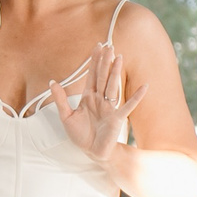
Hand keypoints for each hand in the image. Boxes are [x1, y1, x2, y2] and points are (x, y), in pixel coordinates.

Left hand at [50, 43, 145, 168]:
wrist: (91, 152)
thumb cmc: (80, 135)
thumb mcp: (66, 117)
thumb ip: (61, 99)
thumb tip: (52, 81)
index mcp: (88, 97)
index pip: (92, 75)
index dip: (94, 61)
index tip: (97, 46)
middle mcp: (100, 99)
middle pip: (103, 76)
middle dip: (105, 61)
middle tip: (109, 44)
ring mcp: (109, 107)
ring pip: (112, 86)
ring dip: (115, 72)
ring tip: (119, 57)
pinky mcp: (117, 118)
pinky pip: (128, 106)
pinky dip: (136, 97)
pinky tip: (144, 87)